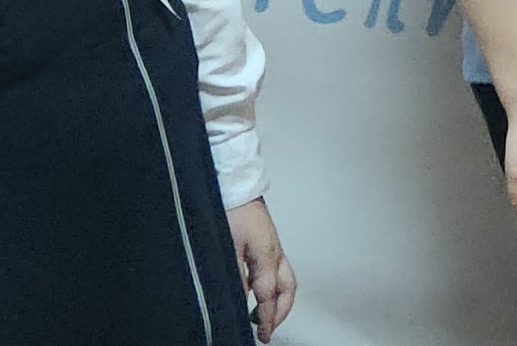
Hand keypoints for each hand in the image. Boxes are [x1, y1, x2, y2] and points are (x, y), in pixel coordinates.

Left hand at [226, 197, 296, 341]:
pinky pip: (277, 270)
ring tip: (264, 314)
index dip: (266, 319)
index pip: (269, 296)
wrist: (234, 185)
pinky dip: (271, 286)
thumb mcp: (228, 247)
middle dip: (280, 313)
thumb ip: (236, 276)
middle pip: (288, 291)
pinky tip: (256, 290)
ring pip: (286, 281)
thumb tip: (241, 299)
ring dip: (279, 300)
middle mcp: (275, 253)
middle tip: (268, 329)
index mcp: (267, 256)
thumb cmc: (231, 210)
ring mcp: (274, 248)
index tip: (263, 334)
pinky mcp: (268, 242)